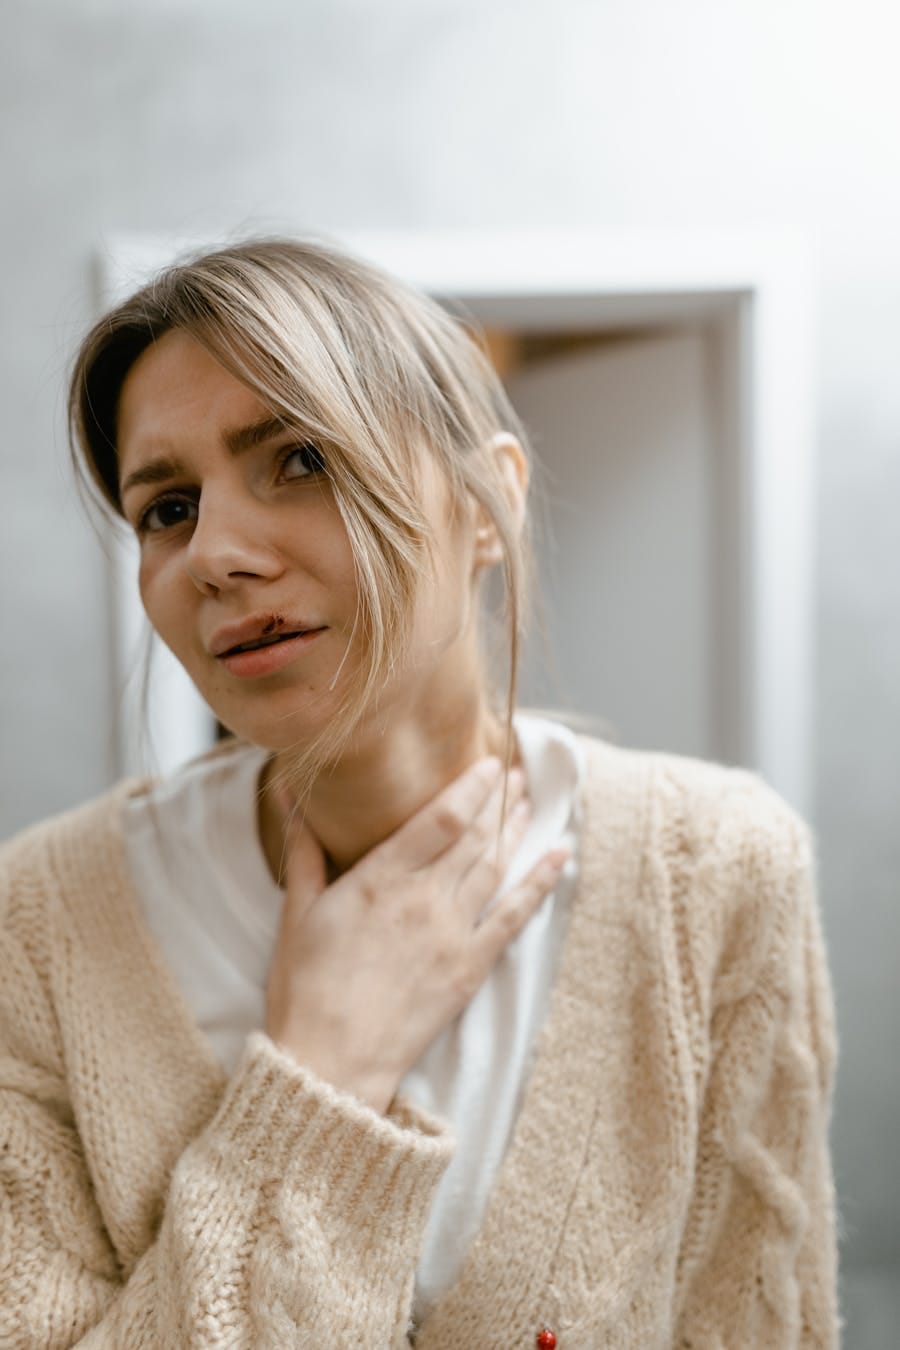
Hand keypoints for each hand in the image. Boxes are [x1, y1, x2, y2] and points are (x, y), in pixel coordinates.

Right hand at [265, 757, 568, 1112]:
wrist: (331, 1061)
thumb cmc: (305, 987)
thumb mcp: (297, 910)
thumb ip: (303, 847)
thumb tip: (289, 790)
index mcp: (381, 877)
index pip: (442, 816)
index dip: (472, 785)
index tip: (489, 763)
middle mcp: (424, 897)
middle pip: (475, 835)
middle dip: (499, 800)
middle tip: (516, 774)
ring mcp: (452, 932)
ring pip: (495, 866)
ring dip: (516, 830)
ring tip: (528, 801)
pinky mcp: (470, 967)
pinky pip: (515, 915)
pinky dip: (541, 883)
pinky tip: (559, 857)